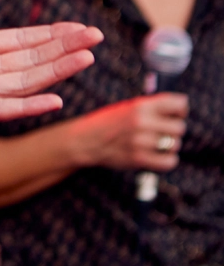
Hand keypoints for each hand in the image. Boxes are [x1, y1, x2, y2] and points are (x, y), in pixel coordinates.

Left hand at [0, 0, 101, 201]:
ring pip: (23, 81)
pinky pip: (0, 108)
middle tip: (97, 36)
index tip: (79, 27)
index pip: (18, 40)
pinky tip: (55, 101)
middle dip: (63, 47)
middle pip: (29, 58)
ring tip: (87, 59)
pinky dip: (28, 106)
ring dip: (55, 71)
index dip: (48, 33)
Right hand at [69, 93, 187, 173]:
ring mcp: (140, 141)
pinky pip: (169, 162)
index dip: (180, 109)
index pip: (178, 104)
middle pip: (179, 127)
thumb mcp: (127, 107)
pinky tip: (160, 156)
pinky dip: (168, 160)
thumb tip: (179, 109)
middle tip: (164, 131)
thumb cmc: (107, 122)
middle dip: (174, 129)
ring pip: (175, 144)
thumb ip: (150, 107)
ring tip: (158, 144)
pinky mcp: (138, 159)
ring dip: (170, 145)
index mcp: (140, 105)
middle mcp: (142, 122)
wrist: (85, 140)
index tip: (176, 114)